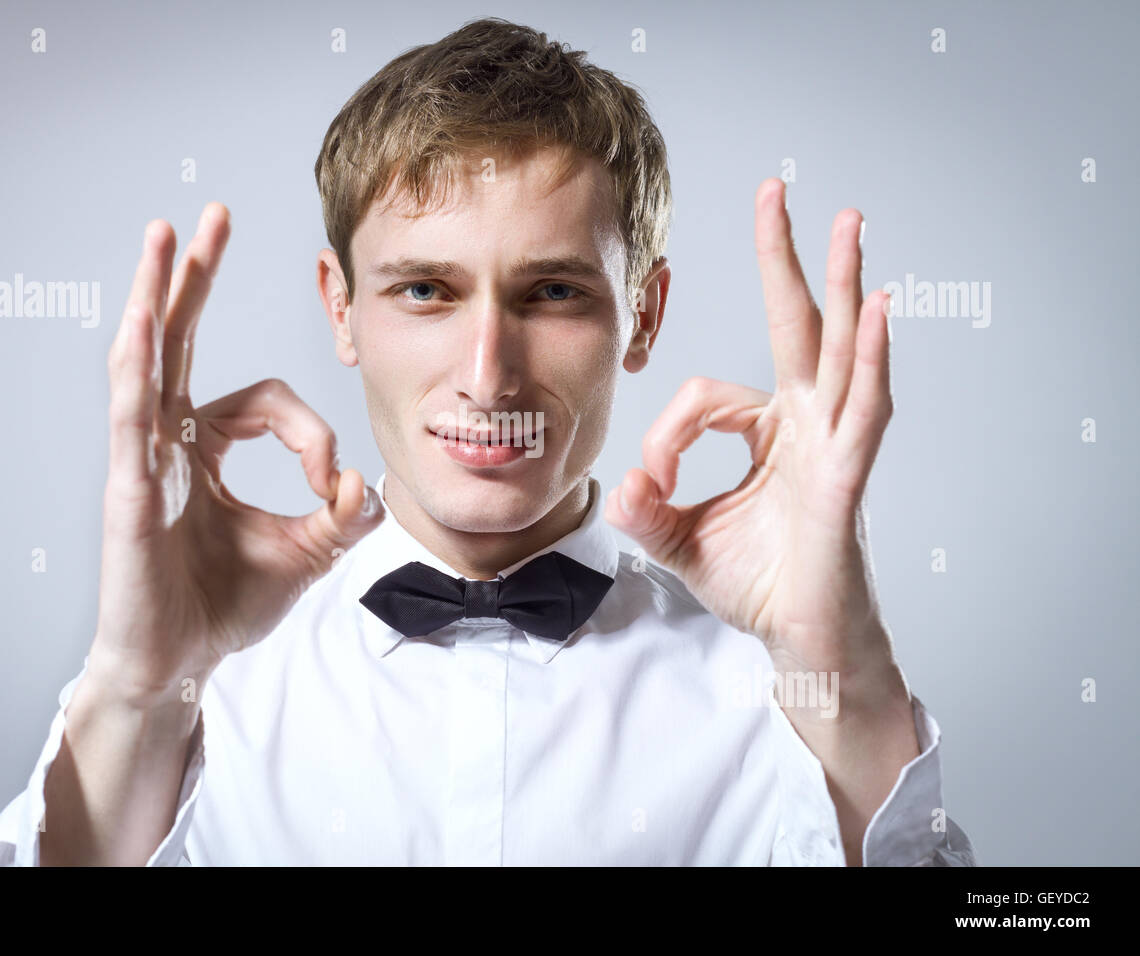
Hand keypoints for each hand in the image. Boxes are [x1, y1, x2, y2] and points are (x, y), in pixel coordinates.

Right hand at [92, 204, 383, 698]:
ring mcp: (140, 460)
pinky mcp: (127, 489)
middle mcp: (166, 441)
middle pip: (178, 340)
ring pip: (145, 359)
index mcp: (204, 449)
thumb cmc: (223, 606)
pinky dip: (138, 363)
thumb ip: (344, 516)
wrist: (178, 666)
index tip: (333, 483)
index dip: (311, 433)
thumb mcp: (306, 553)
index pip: (265, 401)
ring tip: (161, 235)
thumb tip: (371, 487)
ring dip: (155, 294)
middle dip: (193, 276)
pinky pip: (130, 413)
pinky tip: (144, 316)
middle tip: (206, 215)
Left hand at [605, 179, 897, 683]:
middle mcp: (806, 424)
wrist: (797, 638)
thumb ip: (646, 509)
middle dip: (786, 257)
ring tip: (848, 221)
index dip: (669, 433)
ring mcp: (832, 443)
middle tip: (780, 190)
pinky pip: (865, 408)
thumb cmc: (754, 584)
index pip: (708, 397)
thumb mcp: (680, 539)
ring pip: (841, 348)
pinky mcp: (847, 475)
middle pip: (797, 324)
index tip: (652, 481)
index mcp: (769, 432)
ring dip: (843, 283)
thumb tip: (618, 485)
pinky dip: (872, 359)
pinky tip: (876, 310)